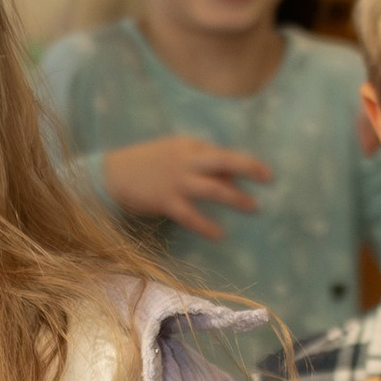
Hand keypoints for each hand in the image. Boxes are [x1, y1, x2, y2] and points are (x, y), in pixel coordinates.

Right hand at [101, 135, 272, 239]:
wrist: (111, 175)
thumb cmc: (146, 166)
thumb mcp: (174, 156)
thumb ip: (200, 165)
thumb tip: (232, 181)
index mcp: (189, 146)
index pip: (222, 154)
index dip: (244, 164)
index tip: (262, 175)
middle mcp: (185, 160)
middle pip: (224, 160)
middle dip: (249, 167)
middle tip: (269, 178)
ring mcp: (176, 181)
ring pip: (213, 188)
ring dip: (235, 198)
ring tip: (253, 208)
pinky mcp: (165, 200)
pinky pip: (191, 215)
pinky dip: (206, 225)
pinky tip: (220, 234)